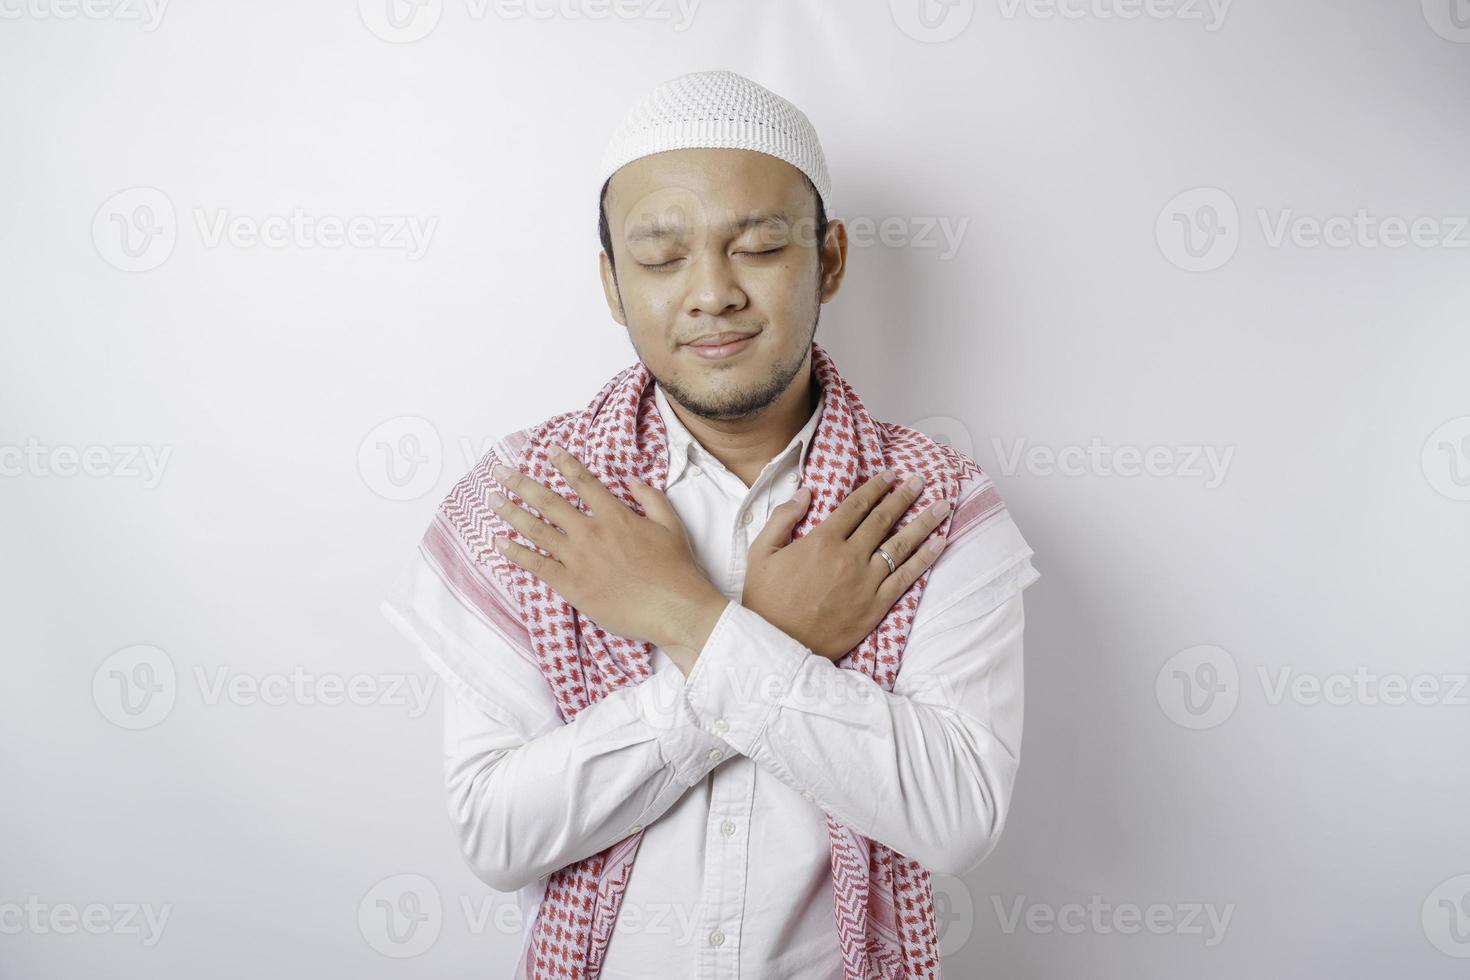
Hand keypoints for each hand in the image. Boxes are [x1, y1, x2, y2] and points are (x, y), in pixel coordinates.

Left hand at [487, 445, 726, 655]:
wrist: (672, 608)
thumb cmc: (675, 569)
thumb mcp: (670, 525)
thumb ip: (651, 498)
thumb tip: (633, 480)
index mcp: (615, 516)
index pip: (583, 482)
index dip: (564, 463)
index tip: (549, 450)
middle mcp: (590, 532)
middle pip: (548, 502)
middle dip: (521, 484)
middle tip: (500, 471)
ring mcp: (577, 559)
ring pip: (536, 530)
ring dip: (511, 513)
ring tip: (491, 500)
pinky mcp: (570, 585)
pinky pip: (536, 566)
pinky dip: (516, 553)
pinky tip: (499, 542)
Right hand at [742, 470, 951, 661]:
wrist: (777, 645)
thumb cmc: (765, 600)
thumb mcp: (761, 553)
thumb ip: (782, 519)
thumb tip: (805, 492)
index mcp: (822, 540)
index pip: (856, 505)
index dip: (875, 487)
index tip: (890, 474)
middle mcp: (849, 557)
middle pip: (883, 519)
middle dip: (904, 496)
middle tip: (920, 480)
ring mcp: (866, 582)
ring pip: (901, 545)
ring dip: (924, 522)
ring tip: (943, 506)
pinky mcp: (876, 607)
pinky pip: (906, 578)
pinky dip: (925, 559)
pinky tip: (940, 544)